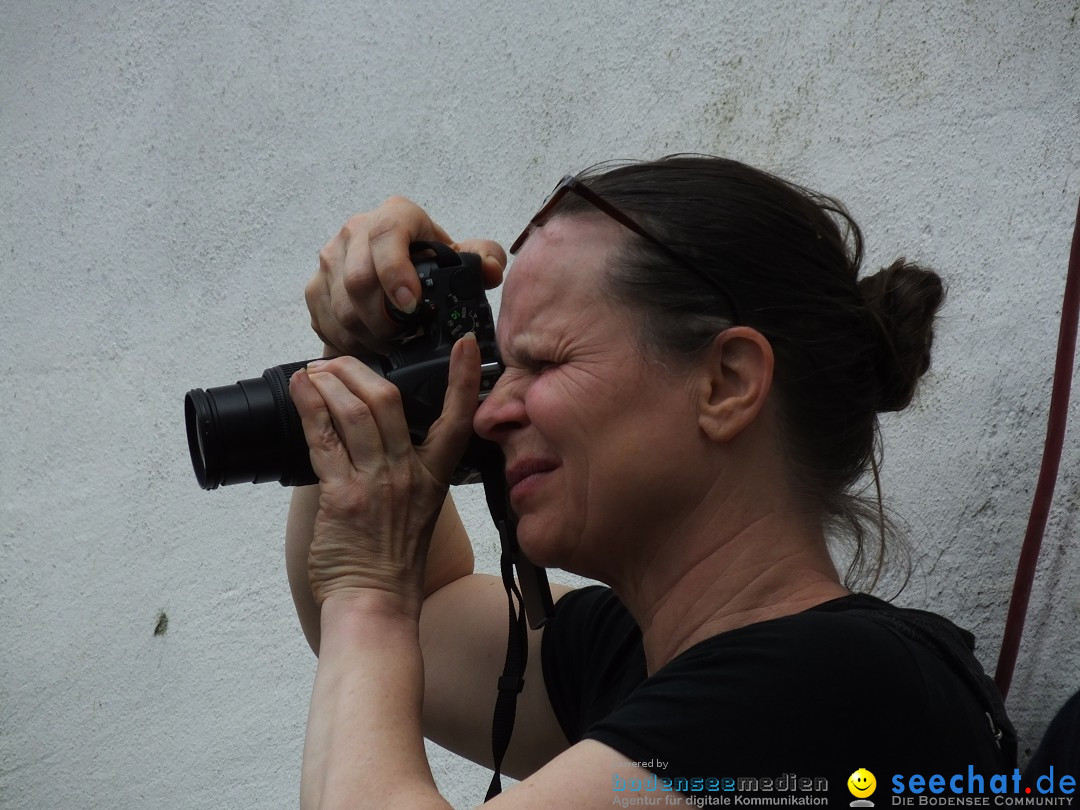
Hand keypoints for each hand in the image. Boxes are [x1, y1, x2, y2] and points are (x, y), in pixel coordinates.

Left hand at [288, 334, 481, 614]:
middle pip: (388, 399)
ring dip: (327, 382)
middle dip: (356, 370)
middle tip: (335, 362)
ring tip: (312, 374)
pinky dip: (309, 407)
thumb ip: (405, 472)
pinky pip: (324, 438)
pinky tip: (300, 392)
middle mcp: (408, 473)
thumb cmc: (392, 563)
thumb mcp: (417, 511)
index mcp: (433, 477)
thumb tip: (372, 438)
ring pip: (353, 411)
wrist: (375, 604)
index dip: (465, 378)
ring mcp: (376, 482)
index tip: (467, 345)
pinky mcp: (342, 495)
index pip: (457, 419)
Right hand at [307, 197, 505, 354]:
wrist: (396, 265)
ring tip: (390, 344)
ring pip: (340, 307)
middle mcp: (355, 230)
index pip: (386, 235)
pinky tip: (369, 344)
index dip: (395, 272)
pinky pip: (324, 321)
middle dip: (383, 319)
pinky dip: (347, 341)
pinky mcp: (315, 285)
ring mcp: (330, 258)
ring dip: (367, 335)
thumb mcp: (462, 257)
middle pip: (357, 280)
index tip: (411, 304)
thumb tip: (489, 270)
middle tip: (404, 337)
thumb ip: (485, 258)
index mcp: (395, 216)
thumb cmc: (430, 261)